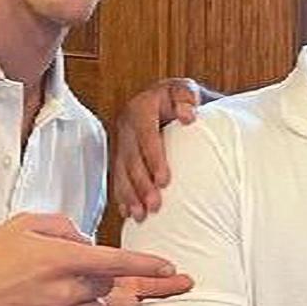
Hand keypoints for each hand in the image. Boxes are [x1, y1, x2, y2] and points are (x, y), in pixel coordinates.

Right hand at [0, 213, 184, 305]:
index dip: (147, 264)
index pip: (116, 261)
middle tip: (60, 278)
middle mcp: (62, 291)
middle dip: (92, 281)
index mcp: (60, 259)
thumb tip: (87, 240)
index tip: (167, 266)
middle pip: (104, 288)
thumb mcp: (23, 226)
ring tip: (48, 299)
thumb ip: (63, 227)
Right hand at [113, 78, 219, 221]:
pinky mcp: (121, 155)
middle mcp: (126, 124)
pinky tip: (128, 212)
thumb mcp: (186, 91)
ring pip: (121, 170)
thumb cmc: (182, 99)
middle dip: (141, 184)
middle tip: (154, 205)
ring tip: (141, 215)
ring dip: (130, 195)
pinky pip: (118, 177)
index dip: (153, 159)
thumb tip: (188, 115)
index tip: (164, 181)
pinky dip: (123, 196)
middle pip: (131, 158)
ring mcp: (121, 141)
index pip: (145, 135)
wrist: (170, 102)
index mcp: (140, 108)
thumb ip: (187, 97)